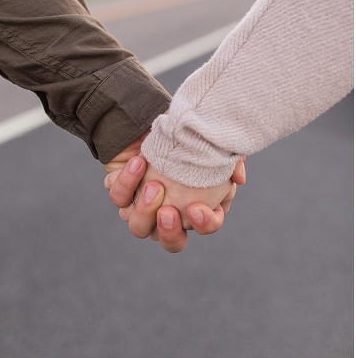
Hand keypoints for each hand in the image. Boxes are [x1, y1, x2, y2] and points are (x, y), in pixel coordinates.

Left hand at [104, 131, 245, 251]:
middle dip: (169, 232)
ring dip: (145, 211)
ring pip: (139, 227)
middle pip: (171, 242)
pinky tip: (138, 162)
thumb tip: (238, 178)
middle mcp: (169, 211)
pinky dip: (127, 183)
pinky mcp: (122, 189)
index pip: (204, 227)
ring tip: (153, 186)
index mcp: (197, 205)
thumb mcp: (213, 141)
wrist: (153, 115)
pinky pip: (120, 197)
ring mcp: (142, 204)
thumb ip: (231, 157)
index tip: (197, 208)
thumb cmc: (189, 131)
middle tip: (168, 211)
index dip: (204, 223)